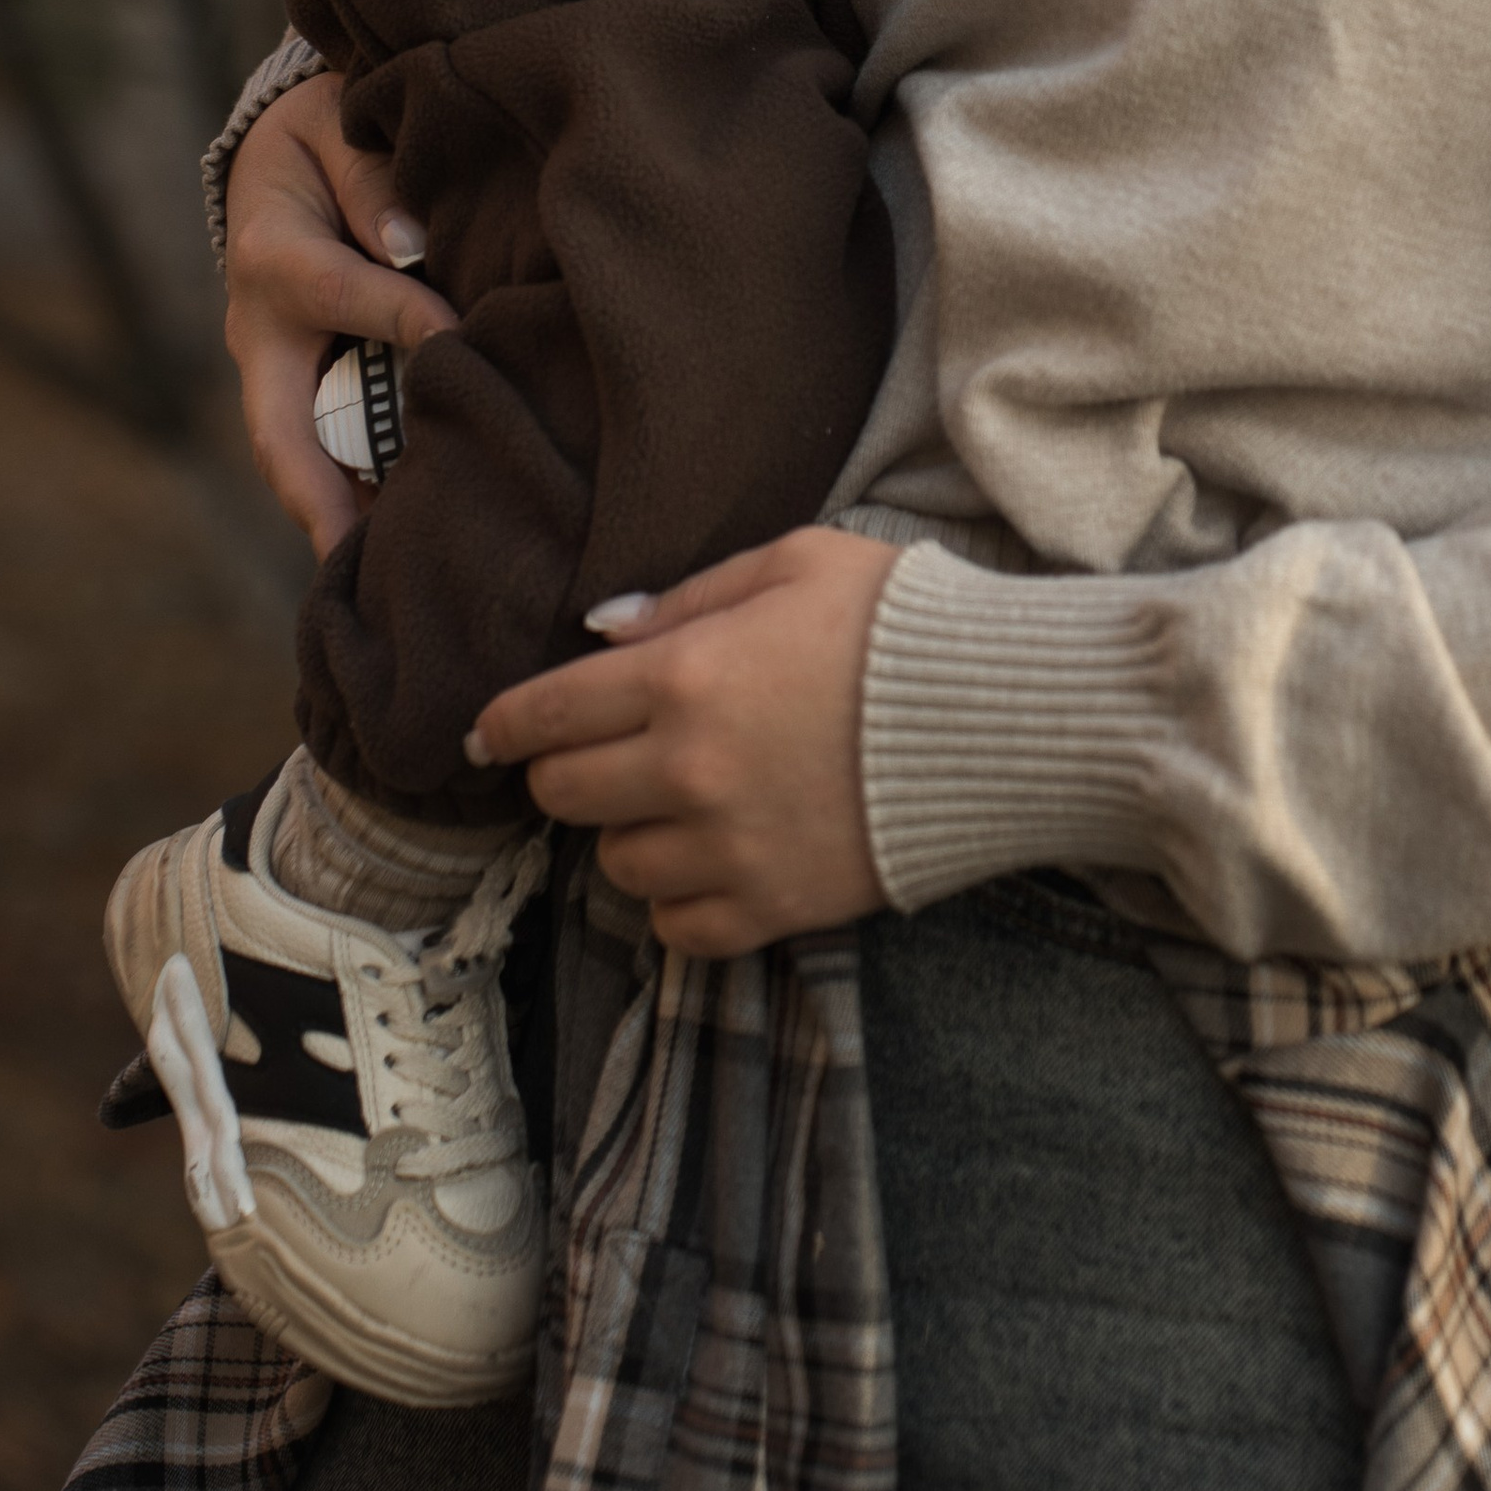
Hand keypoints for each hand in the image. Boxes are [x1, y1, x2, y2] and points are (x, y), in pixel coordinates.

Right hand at [222, 75, 458, 556]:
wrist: (280, 153)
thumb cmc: (329, 135)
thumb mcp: (343, 129)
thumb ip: (377, 181)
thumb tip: (411, 244)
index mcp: (274, 253)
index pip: (346, 297)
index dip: (406, 321)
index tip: (463, 344)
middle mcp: (259, 326)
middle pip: (283, 429)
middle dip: (321, 498)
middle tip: (363, 562)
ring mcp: (272, 366)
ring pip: (299, 455)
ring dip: (343, 513)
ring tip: (397, 575)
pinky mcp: (294, 385)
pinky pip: (320, 447)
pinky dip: (354, 493)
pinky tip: (403, 539)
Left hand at [468, 528, 902, 954]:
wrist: (1001, 714)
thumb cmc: (898, 619)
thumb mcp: (795, 562)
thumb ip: (689, 597)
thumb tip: (604, 632)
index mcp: (685, 676)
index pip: (547, 712)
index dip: (505, 723)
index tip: (490, 734)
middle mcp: (689, 770)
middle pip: (563, 795)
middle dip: (567, 771)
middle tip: (600, 756)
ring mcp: (729, 848)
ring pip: (616, 865)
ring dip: (630, 833)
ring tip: (676, 804)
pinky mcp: (774, 905)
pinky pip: (676, 928)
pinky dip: (677, 900)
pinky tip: (708, 861)